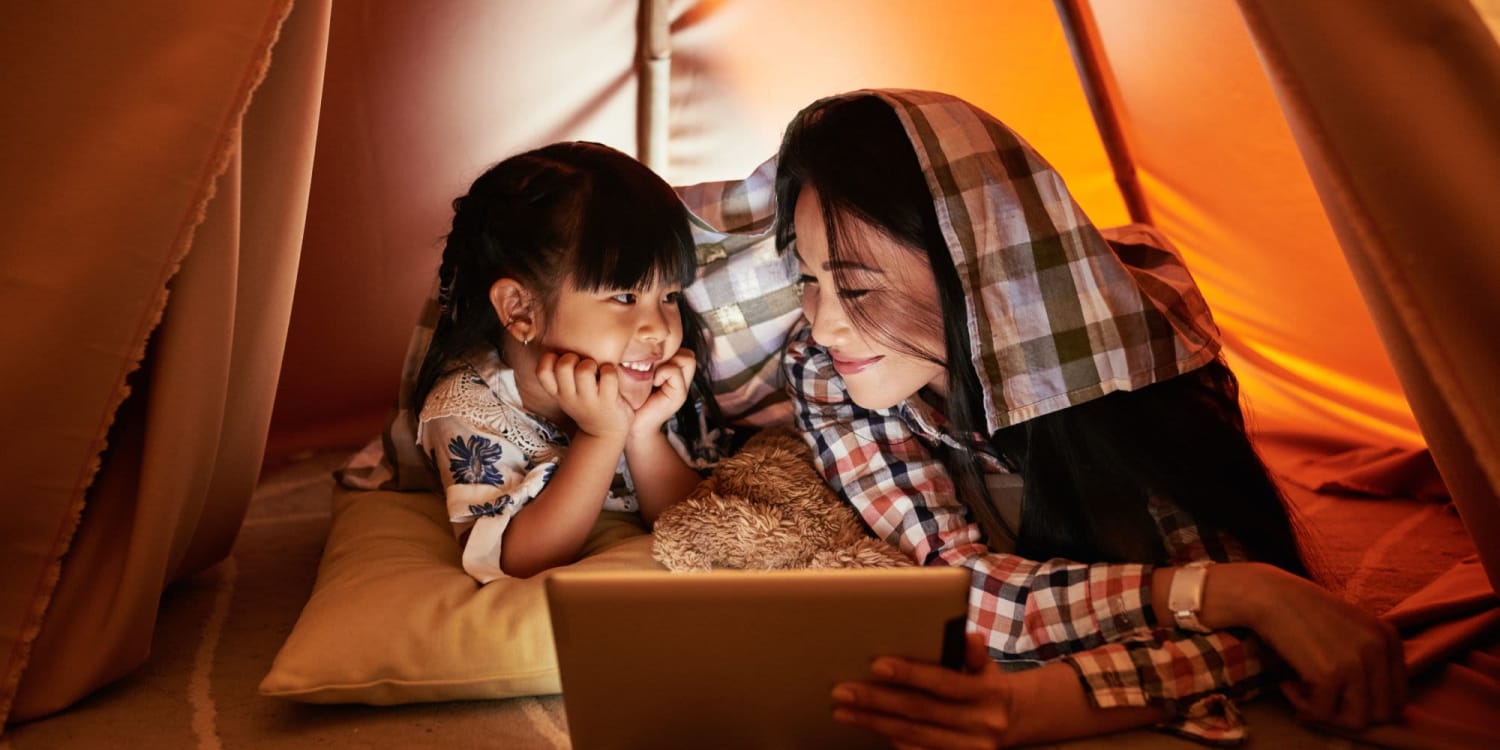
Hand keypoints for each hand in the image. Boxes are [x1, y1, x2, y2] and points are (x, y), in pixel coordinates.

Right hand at [535, 351, 631, 439]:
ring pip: (584, 370)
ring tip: (597, 371)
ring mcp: (589, 400)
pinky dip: (610, 371)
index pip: (541, 371)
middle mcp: (570, 397)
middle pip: (563, 365)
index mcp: (558, 392)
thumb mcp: (567, 394)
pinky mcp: (608, 402)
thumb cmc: (586, 404)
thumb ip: (561, 376)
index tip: (561, 362)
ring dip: (592, 364)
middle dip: (573, 357)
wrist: (604, 435)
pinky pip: (608, 376)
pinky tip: (611, 377)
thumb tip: (556, 342)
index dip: (549, 359)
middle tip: (582, 364)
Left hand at [628, 348, 696, 438]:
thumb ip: (647, 362)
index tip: (650, 362)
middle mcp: (682, 380)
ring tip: (654, 376)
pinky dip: (662, 373)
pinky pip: (675, 370)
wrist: (632, 425)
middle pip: (689, 353)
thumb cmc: (631, 399)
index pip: (682, 350)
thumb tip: (643, 342)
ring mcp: (683, 388)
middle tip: (653, 368)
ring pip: (687, 358)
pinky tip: (653, 383)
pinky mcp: (679, 395)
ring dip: (667, 363)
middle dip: (671, 355)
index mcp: (673, 374)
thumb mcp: (638, 376)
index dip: (668, 351)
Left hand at [831, 632, 1012, 749]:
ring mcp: (968, 748)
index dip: (910, 674)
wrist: (1015, 722)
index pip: (944, 683)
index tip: (876, 665)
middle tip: (843, 691)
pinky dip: (893, 740)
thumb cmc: (989, 686)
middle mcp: (978, 723)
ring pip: (913, 735)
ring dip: (874, 723)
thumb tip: (968, 638)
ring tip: (844, 711)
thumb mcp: (989, 666)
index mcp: (987, 692)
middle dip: (877, 701)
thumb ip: (975, 653)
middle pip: (920, 711)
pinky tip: (869, 727)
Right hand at [1221, 563, 1405, 728]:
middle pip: (1381, 713)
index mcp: (1389, 638)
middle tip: (1321, 698)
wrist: (1269, 595)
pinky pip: (1323, 713)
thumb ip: (1370, 658)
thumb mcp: (1352, 628)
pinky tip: (1288, 684)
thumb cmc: (1303, 610)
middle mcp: (1379, 650)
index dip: (1368, 702)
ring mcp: (1356, 663)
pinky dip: (1302, 705)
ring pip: (1357, 720)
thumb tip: (1382, 707)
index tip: (1340, 694)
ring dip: (1327, 713)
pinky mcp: (1330, 674)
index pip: (1398, 696)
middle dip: (1350, 712)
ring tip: (1303, 692)